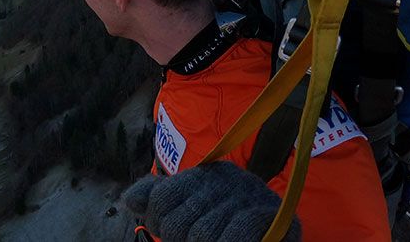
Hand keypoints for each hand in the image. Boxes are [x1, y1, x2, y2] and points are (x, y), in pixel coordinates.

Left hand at [122, 161, 300, 241]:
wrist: (279, 223)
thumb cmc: (226, 219)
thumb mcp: (191, 205)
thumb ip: (159, 198)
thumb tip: (130, 201)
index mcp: (202, 175)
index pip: (161, 199)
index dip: (157, 222)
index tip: (168, 233)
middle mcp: (224, 179)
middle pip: (179, 223)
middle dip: (180, 240)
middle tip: (192, 240)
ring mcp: (249, 196)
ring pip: (203, 235)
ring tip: (210, 241)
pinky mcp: (273, 216)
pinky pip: (237, 235)